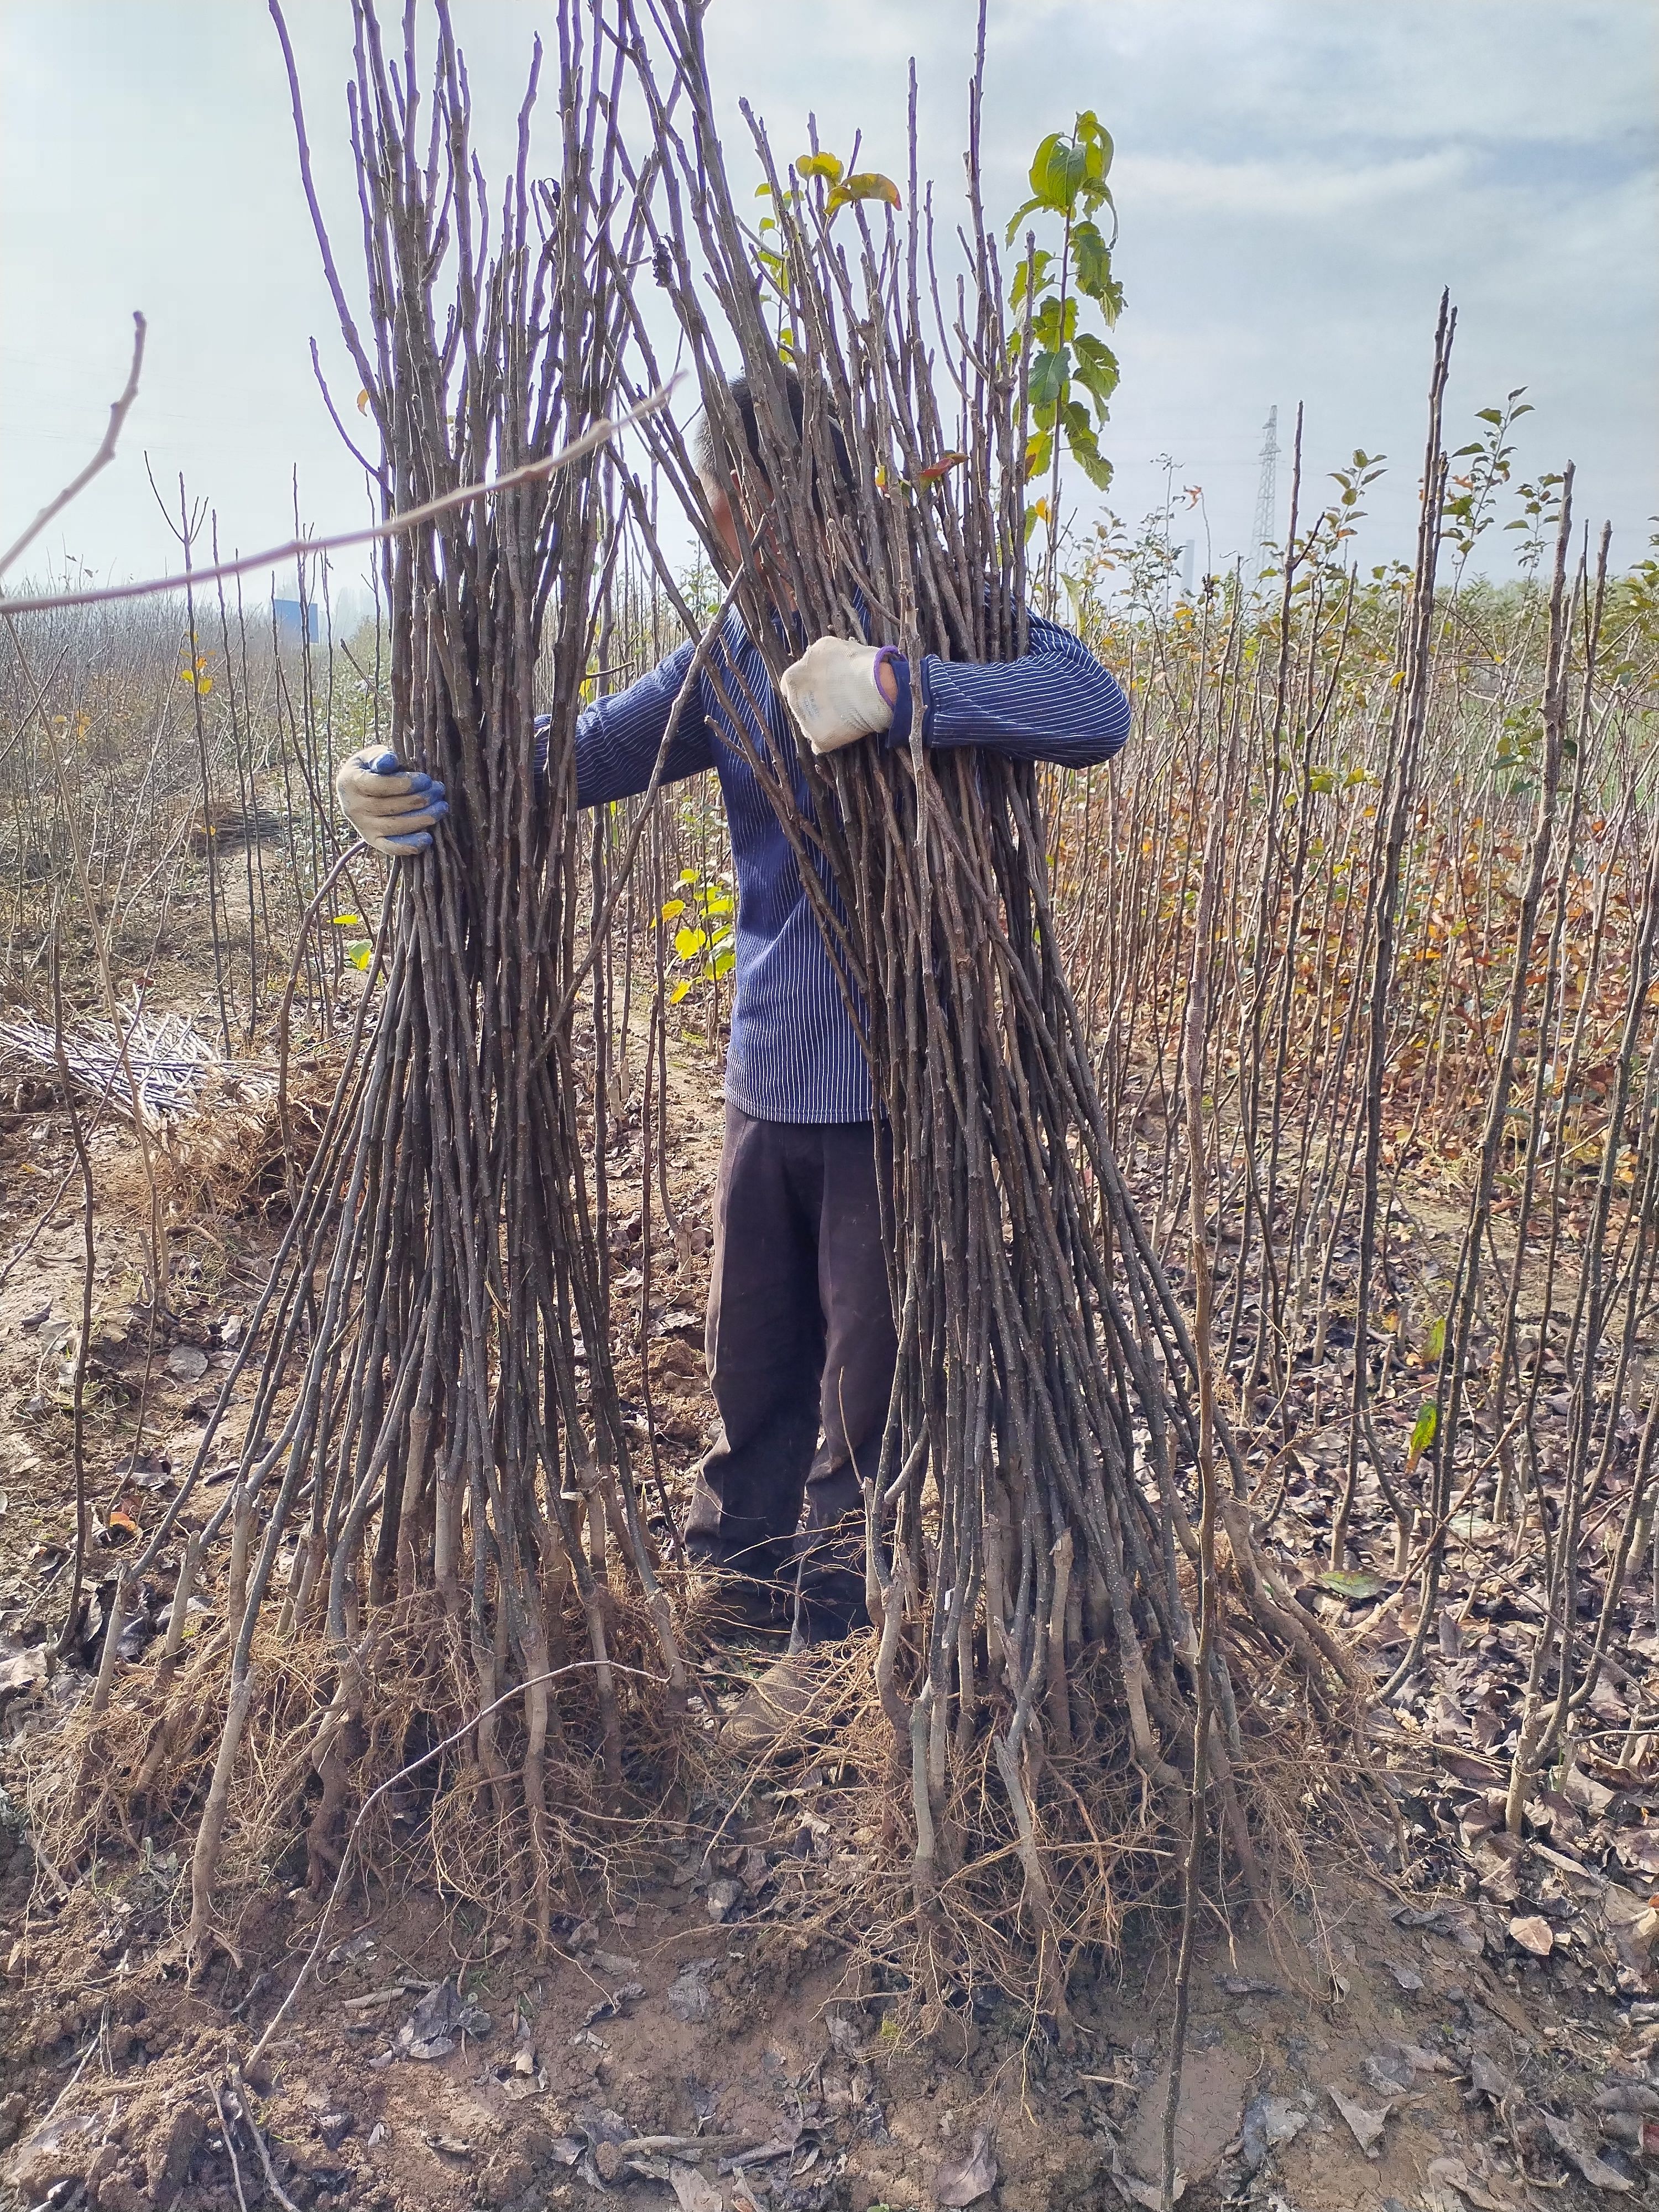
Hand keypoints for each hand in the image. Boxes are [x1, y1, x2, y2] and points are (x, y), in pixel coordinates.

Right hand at [334, 747, 447, 854]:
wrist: (352, 792)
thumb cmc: (369, 770)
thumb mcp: (370, 757)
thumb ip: (380, 756)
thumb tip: (389, 761)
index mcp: (350, 783)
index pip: (380, 786)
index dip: (405, 784)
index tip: (426, 780)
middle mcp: (353, 808)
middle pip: (390, 807)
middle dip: (419, 800)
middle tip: (438, 791)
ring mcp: (362, 827)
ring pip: (394, 827)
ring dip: (421, 819)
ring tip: (441, 809)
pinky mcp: (371, 840)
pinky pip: (391, 847)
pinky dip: (409, 845)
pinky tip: (427, 838)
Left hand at [779, 638, 894, 755]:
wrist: (878, 687)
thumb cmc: (858, 662)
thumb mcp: (829, 646)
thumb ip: (815, 657)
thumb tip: (816, 663)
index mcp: (793, 676)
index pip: (791, 683)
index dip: (806, 684)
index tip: (821, 685)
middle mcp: (794, 699)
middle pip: (799, 705)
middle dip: (813, 703)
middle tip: (835, 700)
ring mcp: (806, 722)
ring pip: (809, 725)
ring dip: (821, 722)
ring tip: (843, 716)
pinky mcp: (820, 740)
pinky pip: (820, 744)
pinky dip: (830, 740)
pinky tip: (843, 732)